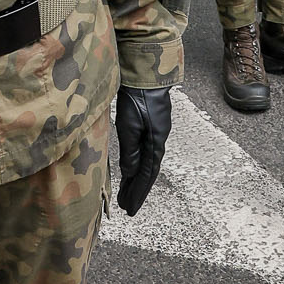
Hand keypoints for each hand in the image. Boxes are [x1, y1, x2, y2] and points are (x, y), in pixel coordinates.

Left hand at [115, 86, 171, 214]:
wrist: (145, 74)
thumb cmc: (137, 98)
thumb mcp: (130, 126)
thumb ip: (131, 151)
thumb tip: (131, 172)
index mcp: (155, 142)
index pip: (148, 175)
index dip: (138, 193)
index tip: (130, 208)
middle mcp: (157, 139)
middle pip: (148, 171)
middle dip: (137, 190)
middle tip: (127, 206)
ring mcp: (154, 131)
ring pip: (145, 162)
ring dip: (136, 179)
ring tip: (126, 192)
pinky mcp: (149, 124)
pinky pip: (143, 152)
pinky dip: (137, 164)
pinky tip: (131, 168)